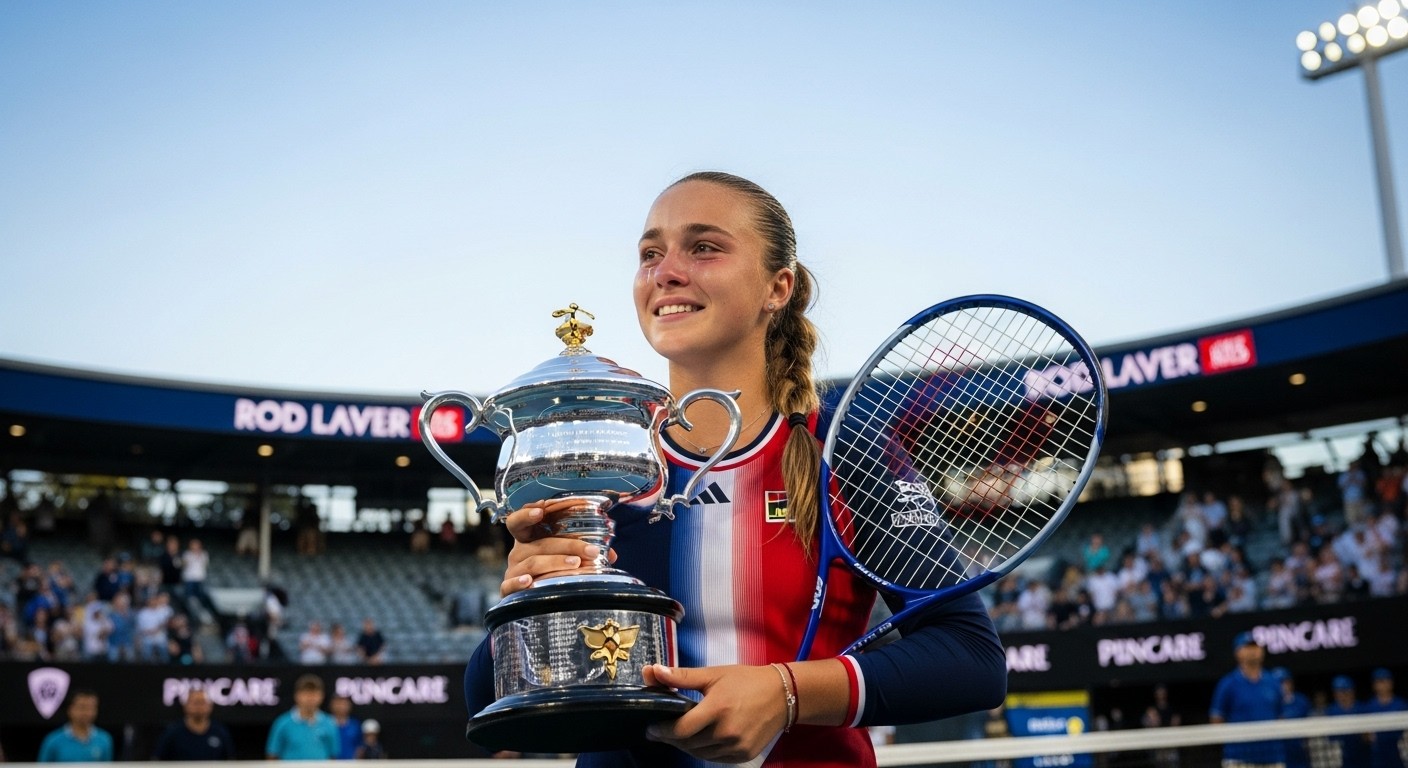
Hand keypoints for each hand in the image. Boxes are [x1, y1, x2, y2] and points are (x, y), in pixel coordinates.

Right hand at [500, 500, 615, 596]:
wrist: (535, 601)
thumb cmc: (552, 571)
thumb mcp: (566, 555)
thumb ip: (585, 550)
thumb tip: (611, 554)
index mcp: (529, 538)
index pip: (519, 521)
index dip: (527, 514)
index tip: (541, 510)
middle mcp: (518, 552)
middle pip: (538, 544)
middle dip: (567, 545)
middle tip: (591, 551)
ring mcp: (512, 570)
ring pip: (532, 563)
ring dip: (555, 562)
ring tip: (576, 564)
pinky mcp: (507, 590)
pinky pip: (509, 585)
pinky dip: (518, 582)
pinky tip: (529, 581)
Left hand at [643, 664, 787, 763]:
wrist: (783, 694)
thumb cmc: (746, 680)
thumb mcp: (714, 674)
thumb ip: (682, 676)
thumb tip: (653, 671)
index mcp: (717, 709)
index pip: (681, 729)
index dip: (662, 730)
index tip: (650, 728)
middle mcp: (727, 732)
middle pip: (688, 743)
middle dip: (671, 738)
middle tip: (660, 730)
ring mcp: (736, 747)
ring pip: (700, 753)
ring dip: (686, 745)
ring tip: (679, 734)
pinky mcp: (744, 755)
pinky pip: (715, 758)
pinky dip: (703, 751)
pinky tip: (700, 740)